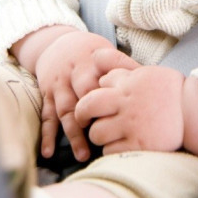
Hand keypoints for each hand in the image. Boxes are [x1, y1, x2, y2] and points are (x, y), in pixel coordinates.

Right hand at [33, 31, 138, 160]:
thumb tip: (150, 79)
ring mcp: (59, 86)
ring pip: (65, 110)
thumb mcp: (105, 52)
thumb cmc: (89, 52)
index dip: (108, 96)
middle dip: (91, 116)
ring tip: (82, 155)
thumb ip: (124, 66)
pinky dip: (47, 135)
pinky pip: (47, 117)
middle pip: (82, 95)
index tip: (121, 113)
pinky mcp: (47, 95)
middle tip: (104, 137)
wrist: (55, 43)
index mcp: (91, 62)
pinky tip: (49, 152)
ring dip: (73, 134)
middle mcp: (73, 74)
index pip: (100, 79)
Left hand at [74, 65, 185, 153]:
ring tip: (110, 134)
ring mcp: (132, 125)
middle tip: (87, 121)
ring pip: (96, 133)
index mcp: (127, 84)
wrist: (195, 112)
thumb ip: (118, 65)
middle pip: (86, 109)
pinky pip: (110, 151)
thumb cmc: (169, 91)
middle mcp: (127, 104)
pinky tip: (121, 145)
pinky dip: (111, 150)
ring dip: (99, 135)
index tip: (94, 106)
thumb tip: (94, 56)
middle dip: (83, 116)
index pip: (94, 89)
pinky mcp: (139, 145)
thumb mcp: (144, 72)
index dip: (90, 99)